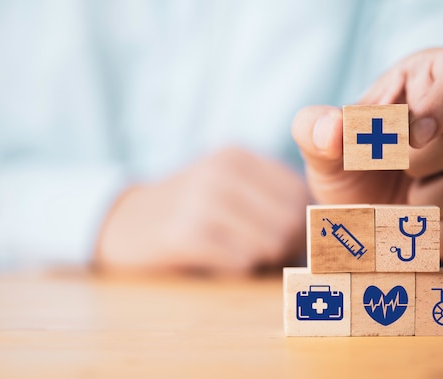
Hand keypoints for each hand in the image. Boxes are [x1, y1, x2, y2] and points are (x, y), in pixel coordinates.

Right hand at [95, 148, 308, 274]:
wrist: (124, 223)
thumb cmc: (188, 209)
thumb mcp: (224, 185)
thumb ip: (268, 198)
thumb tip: (318, 231)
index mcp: (235, 156)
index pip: (299, 194)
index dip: (302, 224)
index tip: (289, 240)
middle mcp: (219, 172)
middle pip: (290, 220)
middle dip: (287, 247)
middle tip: (268, 256)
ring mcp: (199, 201)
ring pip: (268, 244)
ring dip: (262, 260)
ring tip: (243, 257)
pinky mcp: (182, 235)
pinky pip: (238, 263)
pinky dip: (237, 269)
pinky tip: (221, 262)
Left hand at [292, 48, 442, 259]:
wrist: (369, 207)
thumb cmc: (350, 160)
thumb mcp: (323, 143)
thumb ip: (315, 128)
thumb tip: (332, 128)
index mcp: (435, 75)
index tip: (411, 135)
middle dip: (413, 164)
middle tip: (391, 167)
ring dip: (418, 203)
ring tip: (403, 193)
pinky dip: (434, 233)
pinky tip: (416, 222)